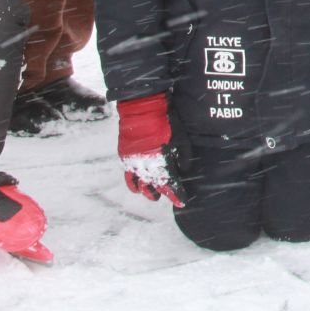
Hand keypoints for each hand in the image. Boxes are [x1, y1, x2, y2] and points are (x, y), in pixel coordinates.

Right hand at [116, 92, 185, 207]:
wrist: (142, 108)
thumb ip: (184, 156)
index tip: (182, 202)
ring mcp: (133, 162)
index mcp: (162, 162)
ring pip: (138, 186)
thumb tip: (183, 170)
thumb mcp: (182, 138)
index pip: (170, 185)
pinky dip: (133, 182)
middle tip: (166, 196)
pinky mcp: (125, 157)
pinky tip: (138, 184)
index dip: (176, 195)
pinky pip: (128, 176)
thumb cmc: (166, 121)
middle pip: (153, 189)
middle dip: (160, 194)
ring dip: (145, 191)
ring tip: (151, 193)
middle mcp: (146, 166)